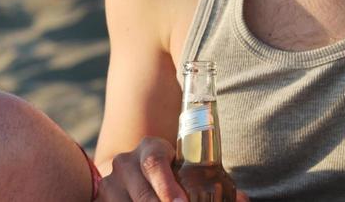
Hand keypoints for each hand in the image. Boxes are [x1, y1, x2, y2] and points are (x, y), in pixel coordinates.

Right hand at [97, 137, 250, 201]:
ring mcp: (109, 183)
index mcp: (150, 148)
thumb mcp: (182, 170)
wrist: (129, 174)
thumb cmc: (167, 173)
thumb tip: (244, 201)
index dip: (168, 187)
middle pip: (143, 193)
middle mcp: (125, 162)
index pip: (156, 163)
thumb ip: (209, 181)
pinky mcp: (100, 200)